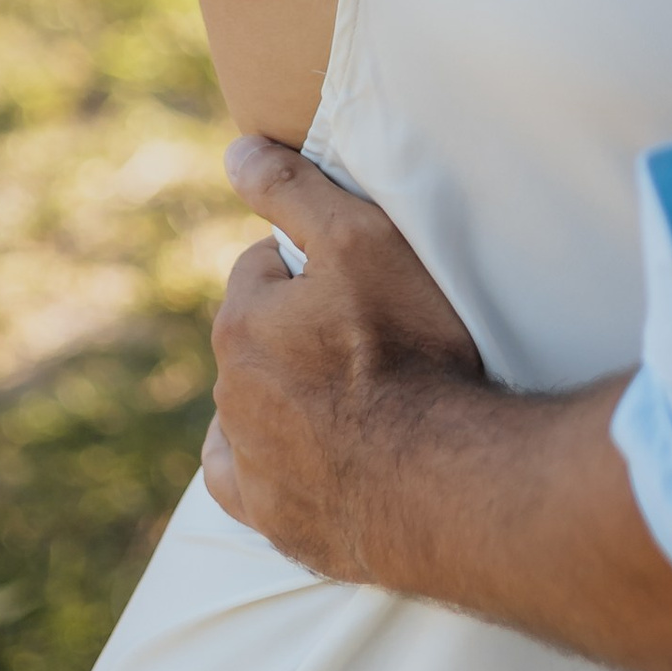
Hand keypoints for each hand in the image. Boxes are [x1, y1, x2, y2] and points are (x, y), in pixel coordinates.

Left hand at [204, 134, 484, 580]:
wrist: (442, 479)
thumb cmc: (411, 351)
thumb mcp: (362, 241)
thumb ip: (294, 191)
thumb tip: (236, 151)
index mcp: (242, 322)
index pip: (265, 269)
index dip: (317, 268)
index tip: (364, 284)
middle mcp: (229, 394)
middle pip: (261, 336)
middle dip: (301, 329)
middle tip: (374, 337)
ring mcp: (250, 461)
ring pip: (253, 403)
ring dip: (289, 391)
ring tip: (358, 396)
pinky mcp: (272, 519)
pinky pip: (241, 479)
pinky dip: (262, 461)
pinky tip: (300, 452)